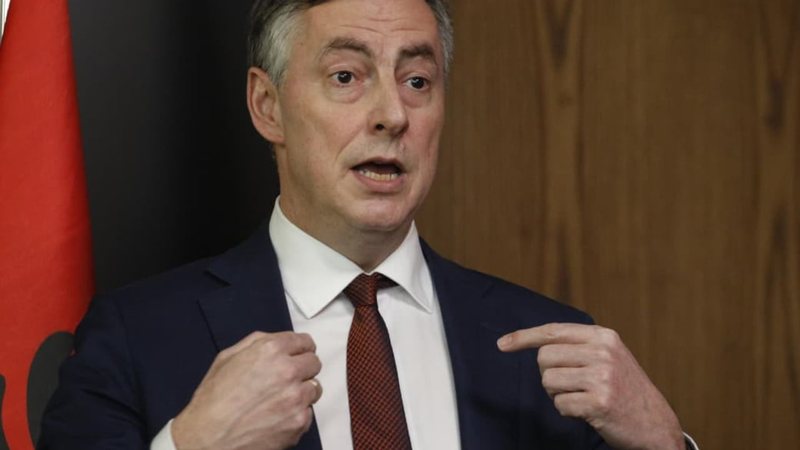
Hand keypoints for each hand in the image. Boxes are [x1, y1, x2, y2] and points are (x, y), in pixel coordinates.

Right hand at [172, 331, 322, 449]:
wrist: (208, 438)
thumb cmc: (213, 399)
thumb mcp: (227, 358)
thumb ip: (257, 343)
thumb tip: (278, 342)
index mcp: (271, 350)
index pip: (305, 342)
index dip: (300, 349)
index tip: (298, 356)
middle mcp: (288, 370)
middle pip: (314, 363)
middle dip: (303, 369)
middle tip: (286, 380)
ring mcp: (296, 397)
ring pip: (315, 388)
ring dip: (301, 392)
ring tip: (279, 401)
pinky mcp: (299, 421)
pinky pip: (308, 412)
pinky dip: (296, 415)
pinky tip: (276, 417)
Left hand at [498, 323, 684, 449]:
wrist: (656, 424)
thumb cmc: (626, 390)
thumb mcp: (609, 357)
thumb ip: (579, 346)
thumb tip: (536, 344)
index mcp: (604, 336)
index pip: (553, 331)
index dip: (524, 337)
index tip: (502, 344)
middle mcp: (603, 352)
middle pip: (544, 358)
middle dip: (549, 375)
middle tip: (571, 386)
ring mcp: (602, 377)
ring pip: (548, 381)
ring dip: (558, 395)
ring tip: (582, 398)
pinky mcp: (599, 402)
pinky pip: (560, 405)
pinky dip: (567, 411)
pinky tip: (587, 412)